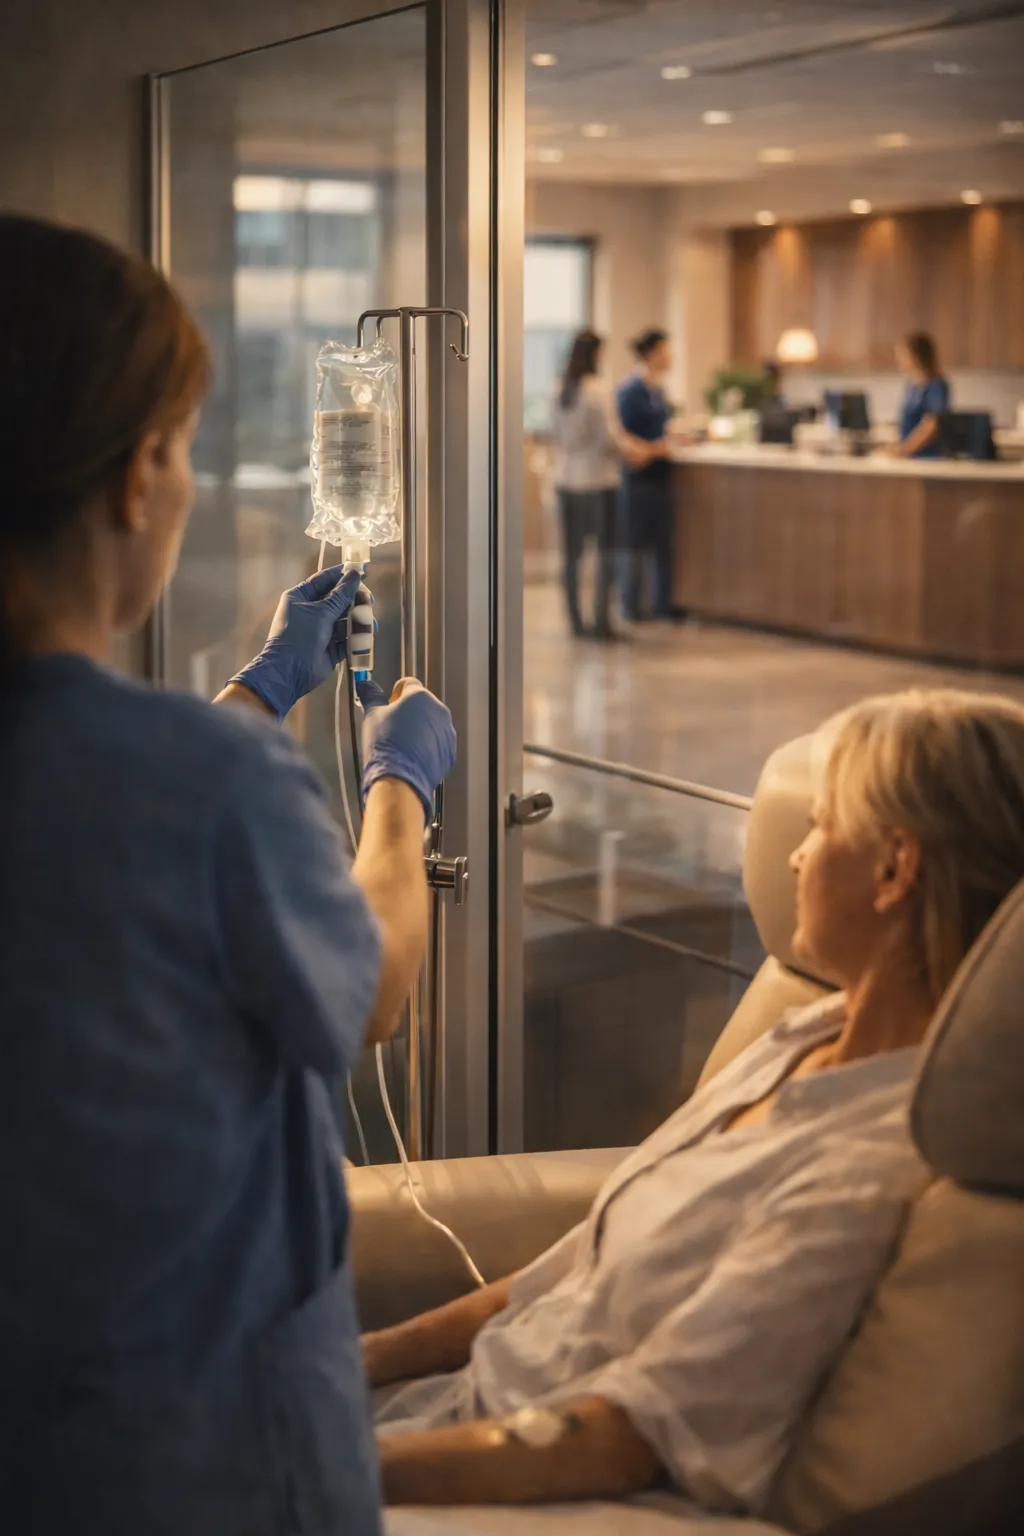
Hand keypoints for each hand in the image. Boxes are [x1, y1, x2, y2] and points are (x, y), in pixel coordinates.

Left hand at [228, 565, 361, 719]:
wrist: (289, 672)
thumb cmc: (300, 636)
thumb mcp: (321, 612)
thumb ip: (341, 594)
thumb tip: (354, 574)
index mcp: (301, 597)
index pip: (325, 580)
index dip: (344, 575)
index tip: (363, 572)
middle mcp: (311, 612)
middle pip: (339, 600)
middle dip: (355, 600)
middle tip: (369, 601)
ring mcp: (321, 631)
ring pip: (345, 620)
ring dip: (359, 621)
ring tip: (370, 623)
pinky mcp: (330, 648)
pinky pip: (347, 639)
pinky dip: (357, 638)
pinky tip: (368, 637)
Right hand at [358, 677, 455, 822]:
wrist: (400, 779)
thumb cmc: (385, 744)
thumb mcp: (372, 716)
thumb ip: (371, 696)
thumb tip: (365, 684)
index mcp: (420, 696)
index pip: (408, 684)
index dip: (396, 692)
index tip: (389, 703)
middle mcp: (439, 711)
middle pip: (422, 704)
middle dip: (408, 711)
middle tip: (392, 726)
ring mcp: (447, 732)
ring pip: (431, 724)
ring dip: (419, 729)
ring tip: (402, 744)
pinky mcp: (449, 751)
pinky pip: (438, 743)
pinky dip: (427, 746)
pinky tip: (412, 756)